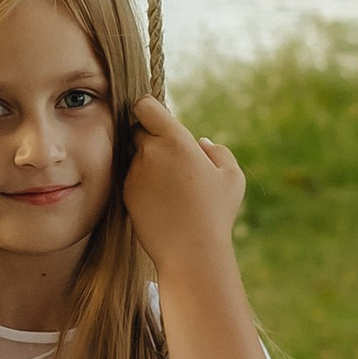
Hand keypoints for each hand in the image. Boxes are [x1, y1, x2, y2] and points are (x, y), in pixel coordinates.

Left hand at [122, 97, 245, 277]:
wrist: (190, 252)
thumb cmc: (215, 213)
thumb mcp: (231, 178)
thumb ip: (218, 152)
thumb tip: (200, 143)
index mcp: (174, 140)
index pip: (145, 106)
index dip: (150, 110)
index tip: (158, 121)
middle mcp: (149, 152)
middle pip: (138, 130)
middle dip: (150, 138)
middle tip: (171, 160)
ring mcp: (134, 173)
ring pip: (134, 157)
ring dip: (147, 163)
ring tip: (170, 188)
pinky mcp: (125, 193)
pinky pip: (131, 179)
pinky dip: (141, 184)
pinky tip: (161, 202)